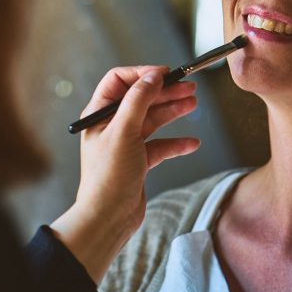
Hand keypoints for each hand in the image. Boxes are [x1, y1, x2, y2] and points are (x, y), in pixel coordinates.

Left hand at [50, 66, 199, 282]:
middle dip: (165, 92)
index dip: (142, 74)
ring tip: (193, 104)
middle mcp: (111, 125)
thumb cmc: (108, 176)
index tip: (166, 73)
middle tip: (189, 86)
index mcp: (98, 114)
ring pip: (152, 120)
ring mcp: (125, 143)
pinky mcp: (138, 161)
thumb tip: (152, 76)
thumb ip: (138, 101)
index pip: (119, 81)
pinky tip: (192, 143)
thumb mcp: (124, 131)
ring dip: (173, 111)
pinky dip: (176, 143)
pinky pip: (160, 145)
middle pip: (140, 99)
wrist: (109, 218)